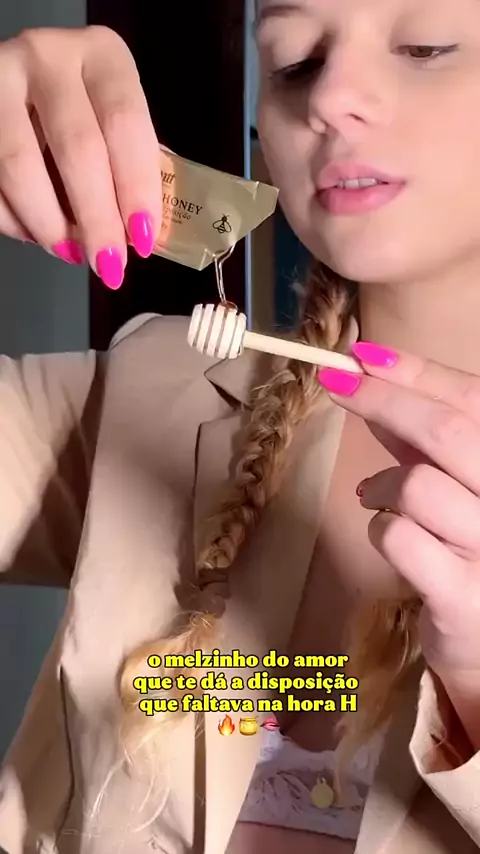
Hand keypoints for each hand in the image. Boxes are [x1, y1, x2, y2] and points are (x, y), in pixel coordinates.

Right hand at [0, 27, 160, 287]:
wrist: (20, 90)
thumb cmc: (85, 116)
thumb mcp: (115, 126)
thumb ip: (130, 169)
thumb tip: (140, 236)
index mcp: (102, 56)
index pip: (126, 125)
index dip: (136, 189)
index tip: (143, 240)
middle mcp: (48, 56)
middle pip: (78, 148)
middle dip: (97, 219)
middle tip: (108, 263)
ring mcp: (0, 78)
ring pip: (20, 165)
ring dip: (49, 223)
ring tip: (70, 251)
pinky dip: (13, 220)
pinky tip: (34, 234)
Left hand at [318, 343, 479, 746]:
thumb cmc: (475, 548)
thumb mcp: (461, 482)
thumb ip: (428, 439)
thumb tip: (374, 378)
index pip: (474, 401)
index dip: (417, 373)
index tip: (365, 355)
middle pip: (446, 432)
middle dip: (383, 400)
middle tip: (338, 386)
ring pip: (416, 486)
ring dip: (382, 485)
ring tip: (374, 496)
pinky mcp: (464, 597)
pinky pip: (399, 537)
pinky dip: (381, 527)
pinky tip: (388, 533)